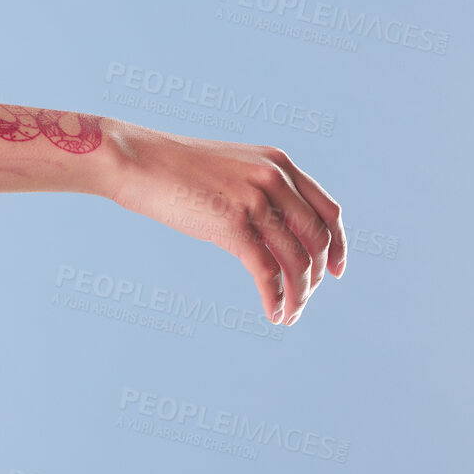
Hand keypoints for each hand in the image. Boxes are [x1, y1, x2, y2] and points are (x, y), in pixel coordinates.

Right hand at [100, 121, 346, 325]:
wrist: (134, 158)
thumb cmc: (171, 167)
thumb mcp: (228, 170)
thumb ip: (257, 191)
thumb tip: (270, 232)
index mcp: (278, 163)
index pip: (328, 211)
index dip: (339, 246)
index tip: (336, 271)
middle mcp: (274, 179)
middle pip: (317, 241)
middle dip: (315, 277)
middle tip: (303, 298)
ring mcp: (255, 200)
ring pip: (296, 261)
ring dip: (298, 295)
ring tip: (289, 314)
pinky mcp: (232, 224)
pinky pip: (267, 273)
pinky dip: (276, 298)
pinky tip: (273, 313)